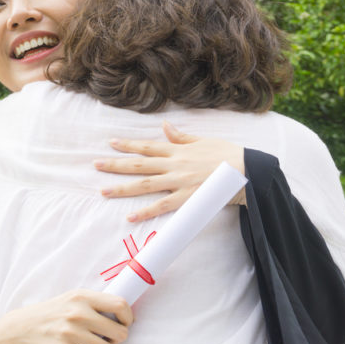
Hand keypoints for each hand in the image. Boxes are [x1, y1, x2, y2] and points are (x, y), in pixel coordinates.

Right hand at [0, 289, 132, 343]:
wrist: (19, 329)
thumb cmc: (49, 315)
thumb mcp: (70, 299)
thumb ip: (92, 303)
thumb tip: (122, 312)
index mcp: (81, 297)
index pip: (120, 305)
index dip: (127, 318)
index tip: (123, 324)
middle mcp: (77, 313)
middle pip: (119, 332)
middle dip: (116, 340)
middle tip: (105, 340)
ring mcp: (70, 332)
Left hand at [94, 122, 245, 221]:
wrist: (249, 171)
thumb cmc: (228, 155)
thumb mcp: (203, 140)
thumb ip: (181, 136)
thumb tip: (165, 126)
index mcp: (177, 150)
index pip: (147, 147)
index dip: (128, 145)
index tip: (111, 143)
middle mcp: (174, 165)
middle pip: (139, 165)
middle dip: (116, 164)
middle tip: (96, 165)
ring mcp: (179, 182)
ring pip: (144, 185)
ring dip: (122, 188)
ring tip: (103, 191)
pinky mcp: (187, 198)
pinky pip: (162, 206)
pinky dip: (146, 212)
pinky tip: (130, 217)